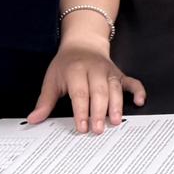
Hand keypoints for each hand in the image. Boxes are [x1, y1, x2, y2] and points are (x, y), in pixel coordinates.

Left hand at [27, 41, 145, 134]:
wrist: (83, 43)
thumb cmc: (66, 65)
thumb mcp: (52, 80)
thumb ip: (45, 101)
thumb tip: (34, 120)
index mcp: (76, 71)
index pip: (80, 93)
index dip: (81, 111)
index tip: (82, 127)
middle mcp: (94, 70)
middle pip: (99, 92)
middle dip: (99, 111)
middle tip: (98, 129)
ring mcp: (109, 72)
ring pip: (115, 89)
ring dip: (116, 105)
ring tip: (115, 121)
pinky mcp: (120, 74)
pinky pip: (132, 82)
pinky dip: (138, 91)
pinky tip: (140, 102)